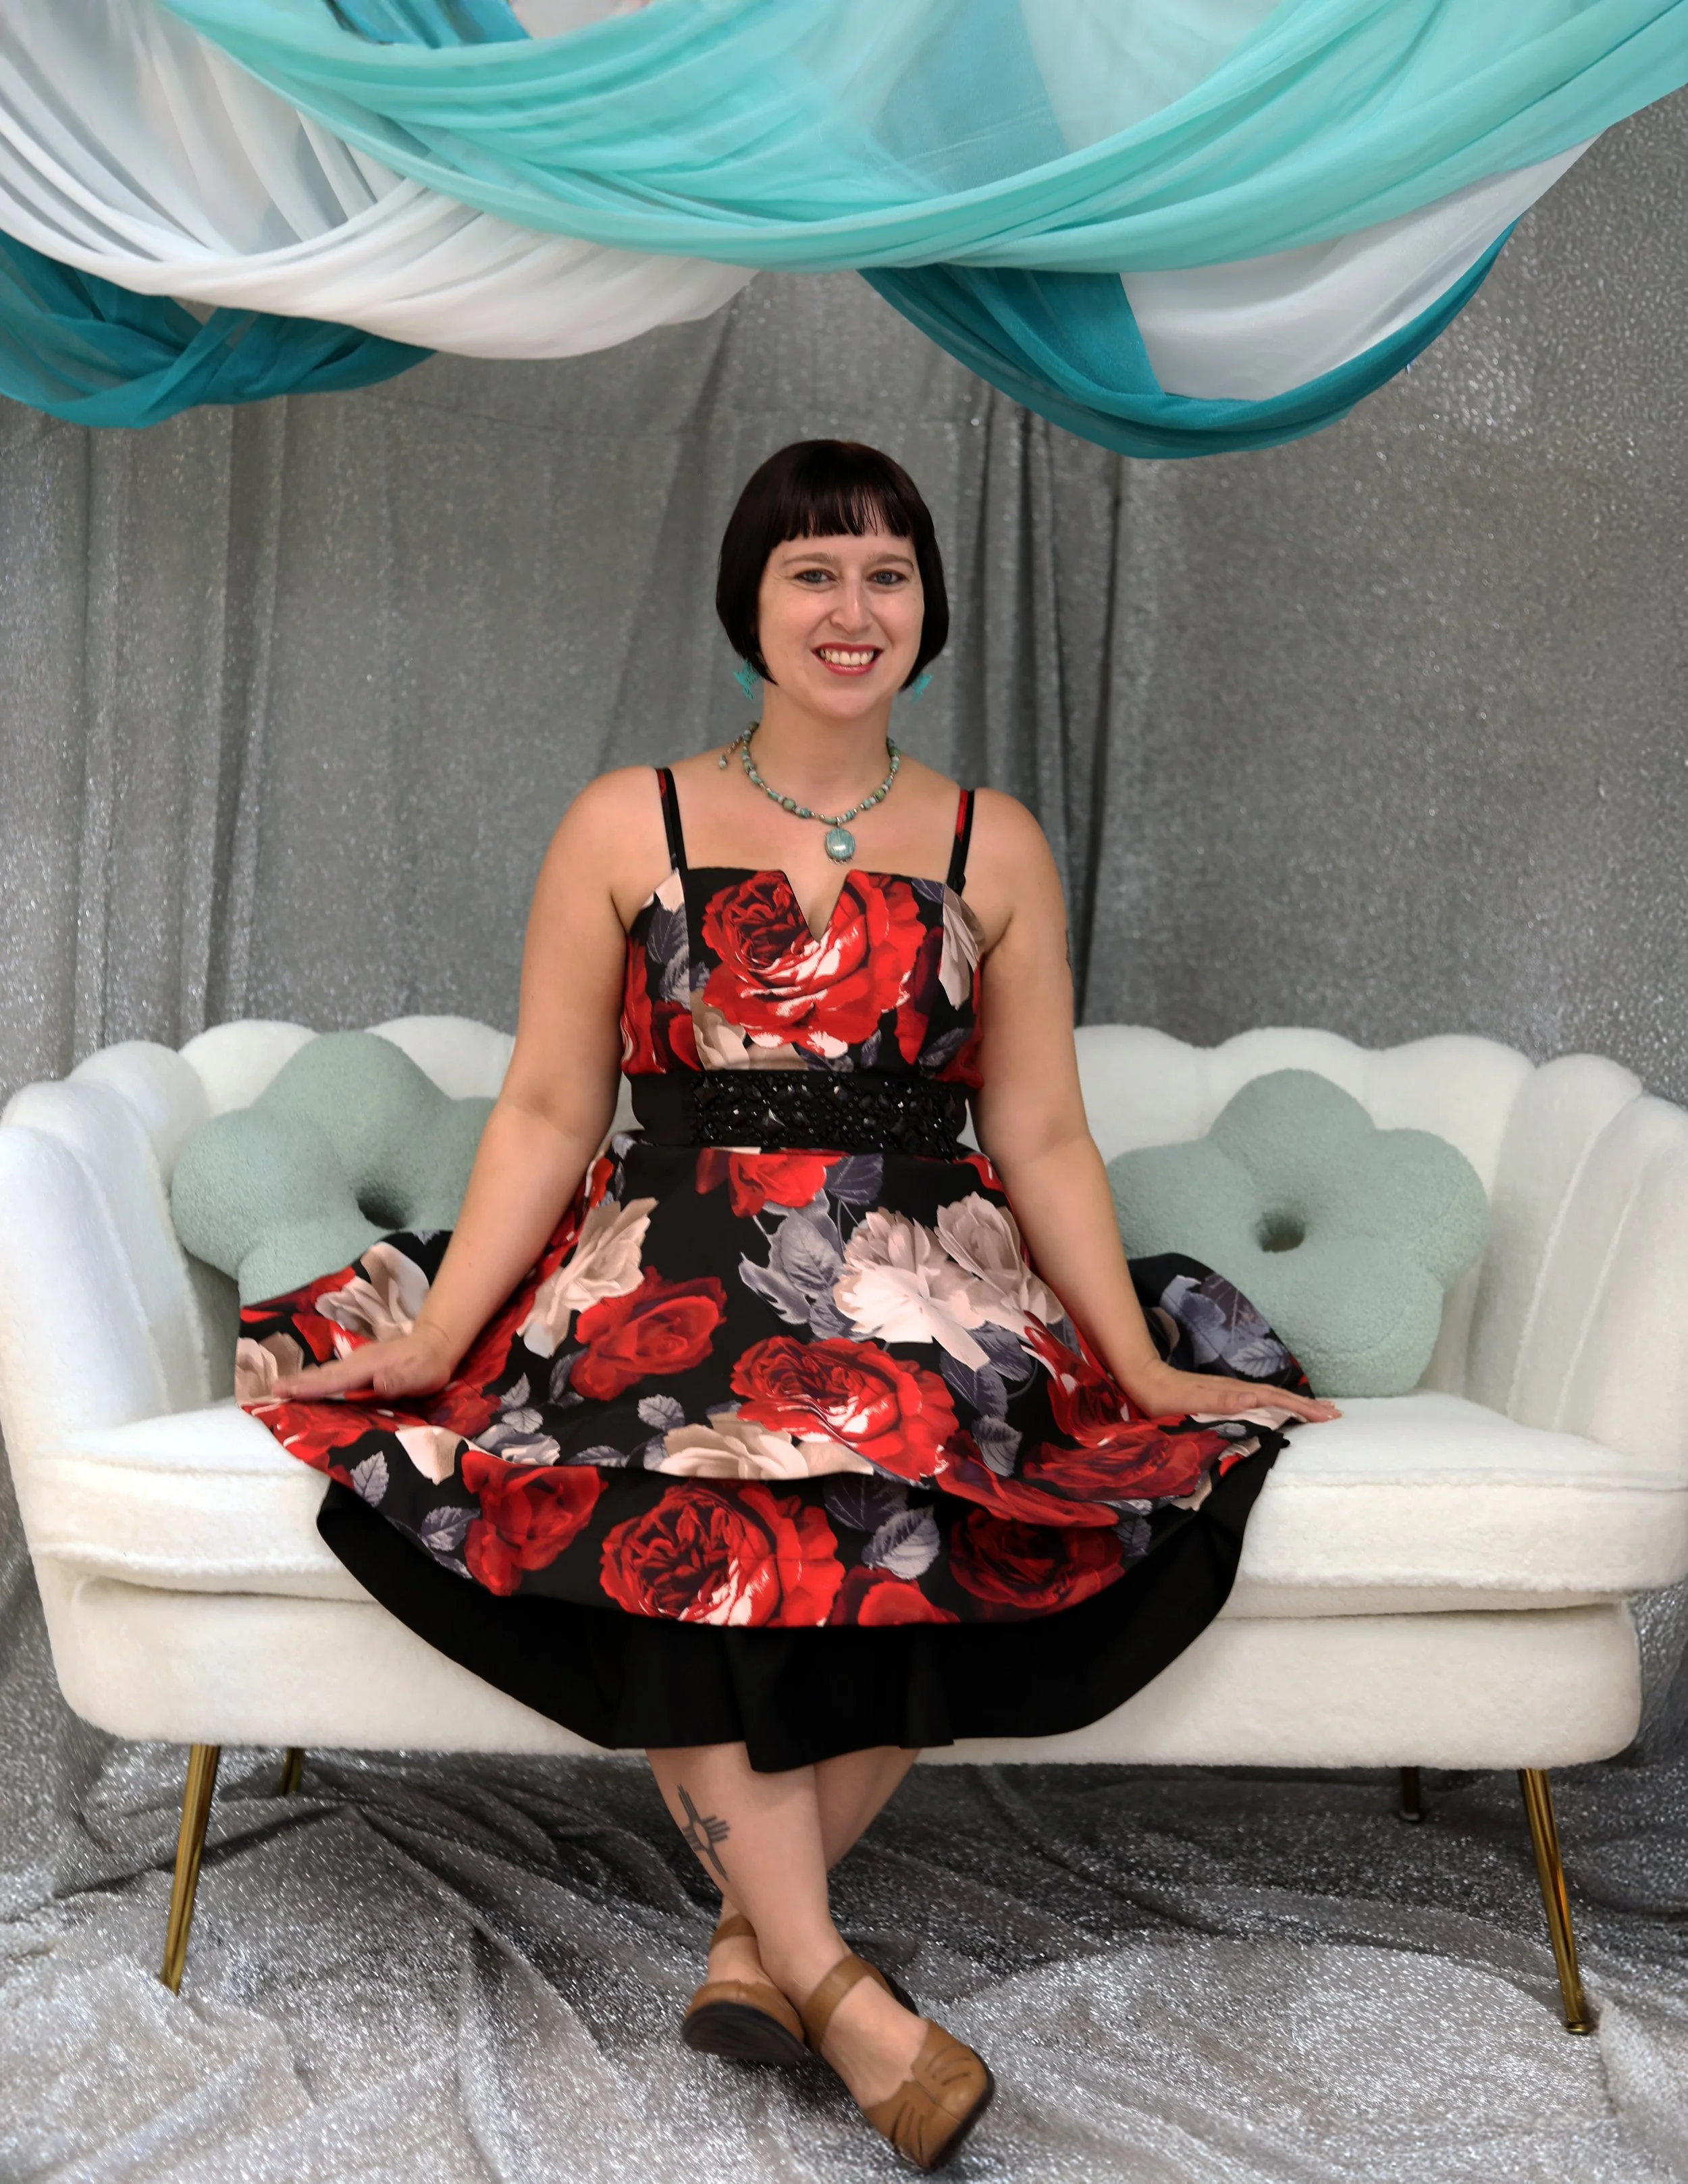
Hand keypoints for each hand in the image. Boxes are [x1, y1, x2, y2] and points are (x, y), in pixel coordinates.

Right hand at [273, 1321, 456, 1402]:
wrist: (436, 1344)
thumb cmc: (427, 1365)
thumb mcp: (419, 1375)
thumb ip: (398, 1380)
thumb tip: (379, 1382)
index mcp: (366, 1366)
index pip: (332, 1380)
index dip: (308, 1387)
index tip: (282, 1391)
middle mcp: (357, 1362)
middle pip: (323, 1375)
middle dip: (297, 1383)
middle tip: (271, 1391)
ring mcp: (358, 1362)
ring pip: (326, 1373)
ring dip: (304, 1381)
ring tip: (281, 1389)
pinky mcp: (361, 1366)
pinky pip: (333, 1375)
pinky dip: (317, 1380)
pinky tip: (310, 1386)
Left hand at [1124, 1359, 1340, 1426]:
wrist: (1144, 1378)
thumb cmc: (1164, 1396)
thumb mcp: (1190, 1401)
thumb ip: (1222, 1400)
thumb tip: (1254, 1397)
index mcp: (1233, 1393)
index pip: (1274, 1400)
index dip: (1300, 1408)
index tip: (1325, 1415)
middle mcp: (1236, 1389)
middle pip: (1279, 1396)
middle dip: (1306, 1405)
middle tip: (1334, 1413)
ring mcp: (1231, 1390)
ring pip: (1271, 1396)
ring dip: (1296, 1403)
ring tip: (1317, 1409)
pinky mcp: (1224, 1393)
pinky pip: (1259, 1399)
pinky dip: (1277, 1403)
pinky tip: (1280, 1407)